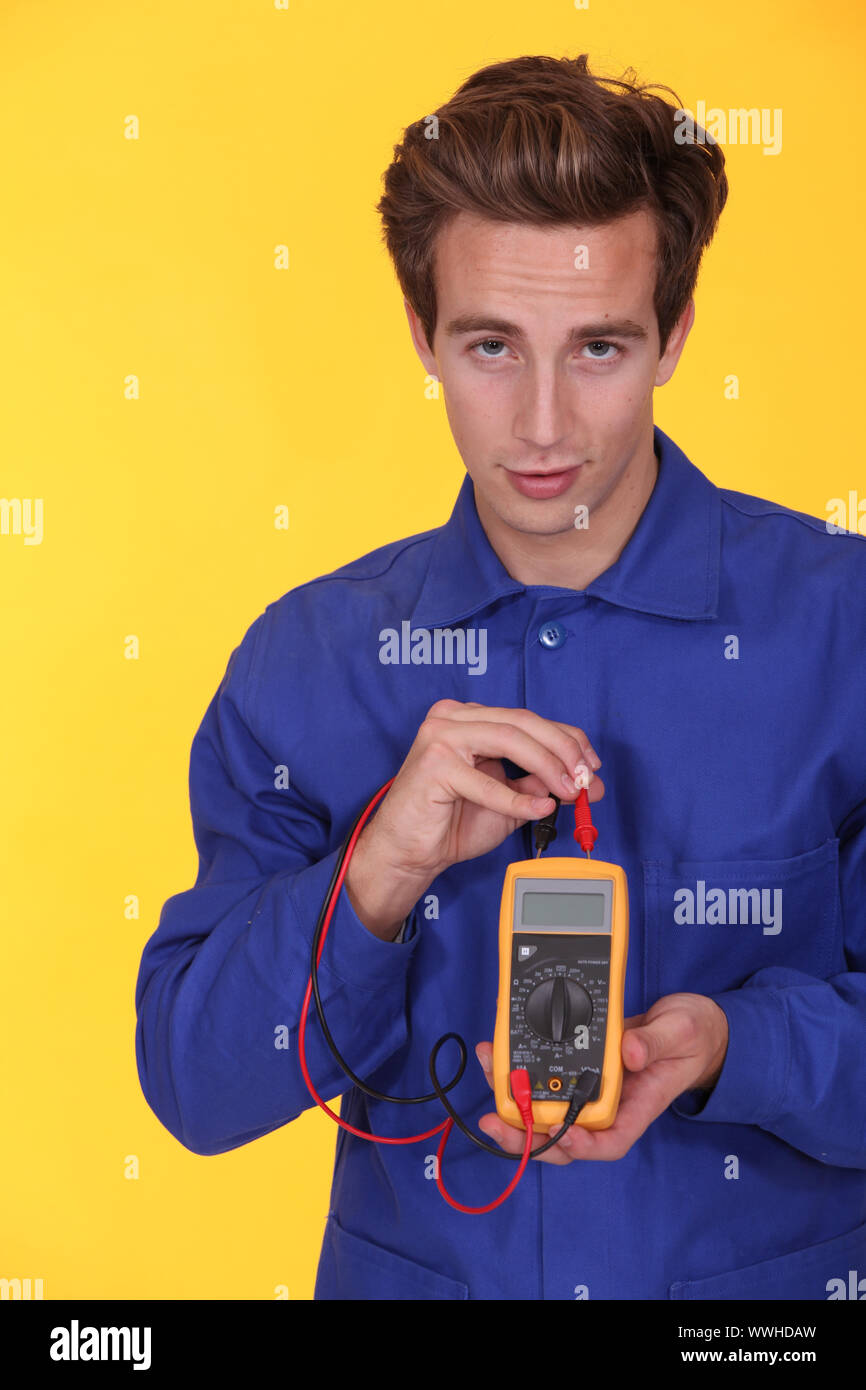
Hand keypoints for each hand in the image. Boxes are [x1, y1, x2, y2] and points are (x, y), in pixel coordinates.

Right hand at [345, 698, 603, 939]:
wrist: (408, 851)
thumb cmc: (449, 823)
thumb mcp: (507, 800)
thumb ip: (537, 786)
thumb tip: (581, 783)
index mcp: (471, 718)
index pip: (529, 719)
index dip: (568, 739)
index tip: (592, 765)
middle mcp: (453, 717)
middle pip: (523, 721)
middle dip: (564, 750)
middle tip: (585, 778)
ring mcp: (440, 736)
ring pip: (509, 738)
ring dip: (547, 765)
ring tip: (567, 791)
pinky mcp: (434, 764)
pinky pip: (487, 781)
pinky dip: (517, 800)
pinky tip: (538, 812)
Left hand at [474, 993, 728, 1163]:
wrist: (685, 1023)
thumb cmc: (690, 1037)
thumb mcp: (680, 1034)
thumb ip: (655, 1044)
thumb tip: (629, 1054)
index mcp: (637, 1107)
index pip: (609, 1141)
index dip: (582, 1146)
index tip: (562, 1135)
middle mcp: (609, 1104)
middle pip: (564, 1134)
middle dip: (526, 1133)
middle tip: (494, 1120)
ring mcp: (591, 1086)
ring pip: (546, 1107)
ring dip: (513, 1096)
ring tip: (489, 1069)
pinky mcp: (579, 1066)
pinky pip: (546, 1076)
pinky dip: (521, 1068)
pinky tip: (500, 1050)